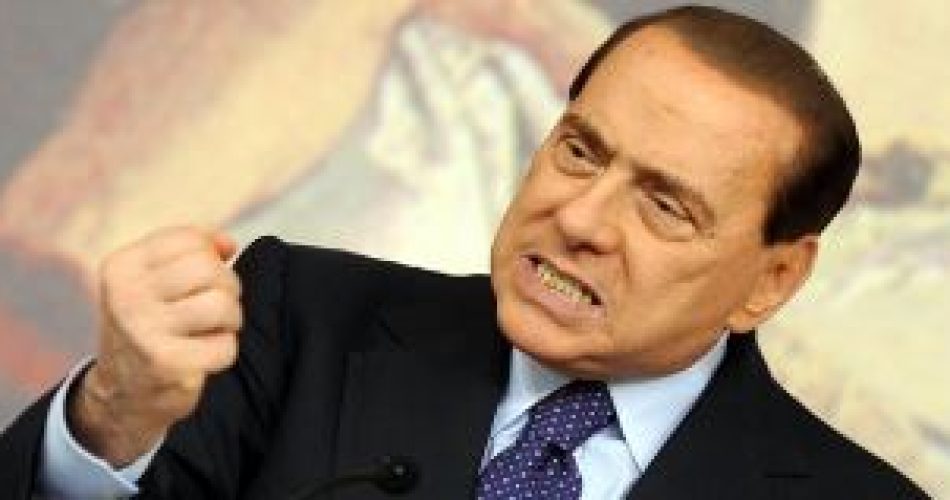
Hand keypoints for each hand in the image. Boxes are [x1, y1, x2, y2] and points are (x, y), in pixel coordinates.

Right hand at [68, 226, 241, 465]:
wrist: (121, 394)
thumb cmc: (150, 327)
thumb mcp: (154, 282)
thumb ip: (191, 254)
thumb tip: (228, 244)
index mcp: (123, 267)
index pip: (189, 240)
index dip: (211, 256)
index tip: (201, 279)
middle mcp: (127, 296)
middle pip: (209, 269)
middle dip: (227, 287)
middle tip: (216, 306)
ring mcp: (145, 332)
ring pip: (222, 305)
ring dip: (230, 319)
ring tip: (213, 329)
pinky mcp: (167, 364)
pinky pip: (225, 346)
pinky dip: (224, 351)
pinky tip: (202, 355)